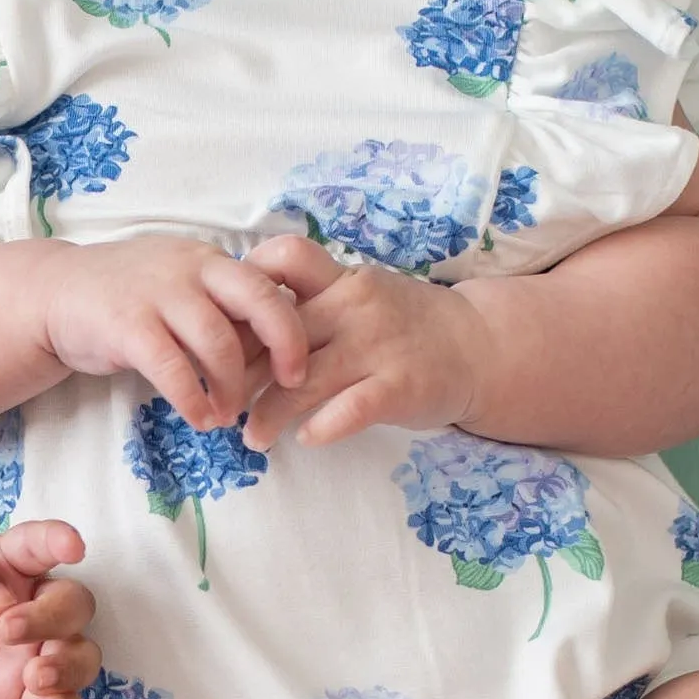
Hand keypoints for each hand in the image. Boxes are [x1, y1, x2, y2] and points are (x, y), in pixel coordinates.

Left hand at [0, 520, 98, 698]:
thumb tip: (2, 598)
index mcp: (10, 564)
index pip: (41, 546)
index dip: (60, 542)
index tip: (72, 547)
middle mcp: (32, 606)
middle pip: (74, 605)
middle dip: (53, 618)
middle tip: (8, 630)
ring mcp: (32, 652)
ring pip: (81, 656)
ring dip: (70, 666)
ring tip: (36, 676)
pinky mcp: (22, 695)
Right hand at [36, 233, 307, 432]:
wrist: (55, 293)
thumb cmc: (126, 296)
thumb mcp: (179, 284)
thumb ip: (220, 305)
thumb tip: (271, 344)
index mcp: (209, 260)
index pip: (267, 284)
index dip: (291, 326)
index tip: (299, 366)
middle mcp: (190, 269)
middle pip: (257, 301)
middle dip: (284, 345)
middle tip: (290, 386)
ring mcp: (157, 294)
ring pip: (218, 340)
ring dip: (233, 386)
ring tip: (230, 414)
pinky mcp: (126, 325)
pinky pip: (172, 367)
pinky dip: (193, 398)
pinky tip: (199, 418)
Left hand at [240, 236, 488, 447]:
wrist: (480, 346)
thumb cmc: (404, 325)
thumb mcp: (357, 296)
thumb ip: (309, 303)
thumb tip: (235, 327)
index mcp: (341, 277)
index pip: (284, 259)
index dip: (244, 288)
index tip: (219, 327)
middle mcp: (356, 305)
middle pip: (278, 333)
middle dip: (240, 373)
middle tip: (218, 403)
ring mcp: (378, 345)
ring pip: (303, 379)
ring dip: (268, 414)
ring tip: (252, 437)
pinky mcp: (400, 385)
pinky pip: (350, 409)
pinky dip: (321, 426)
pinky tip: (304, 438)